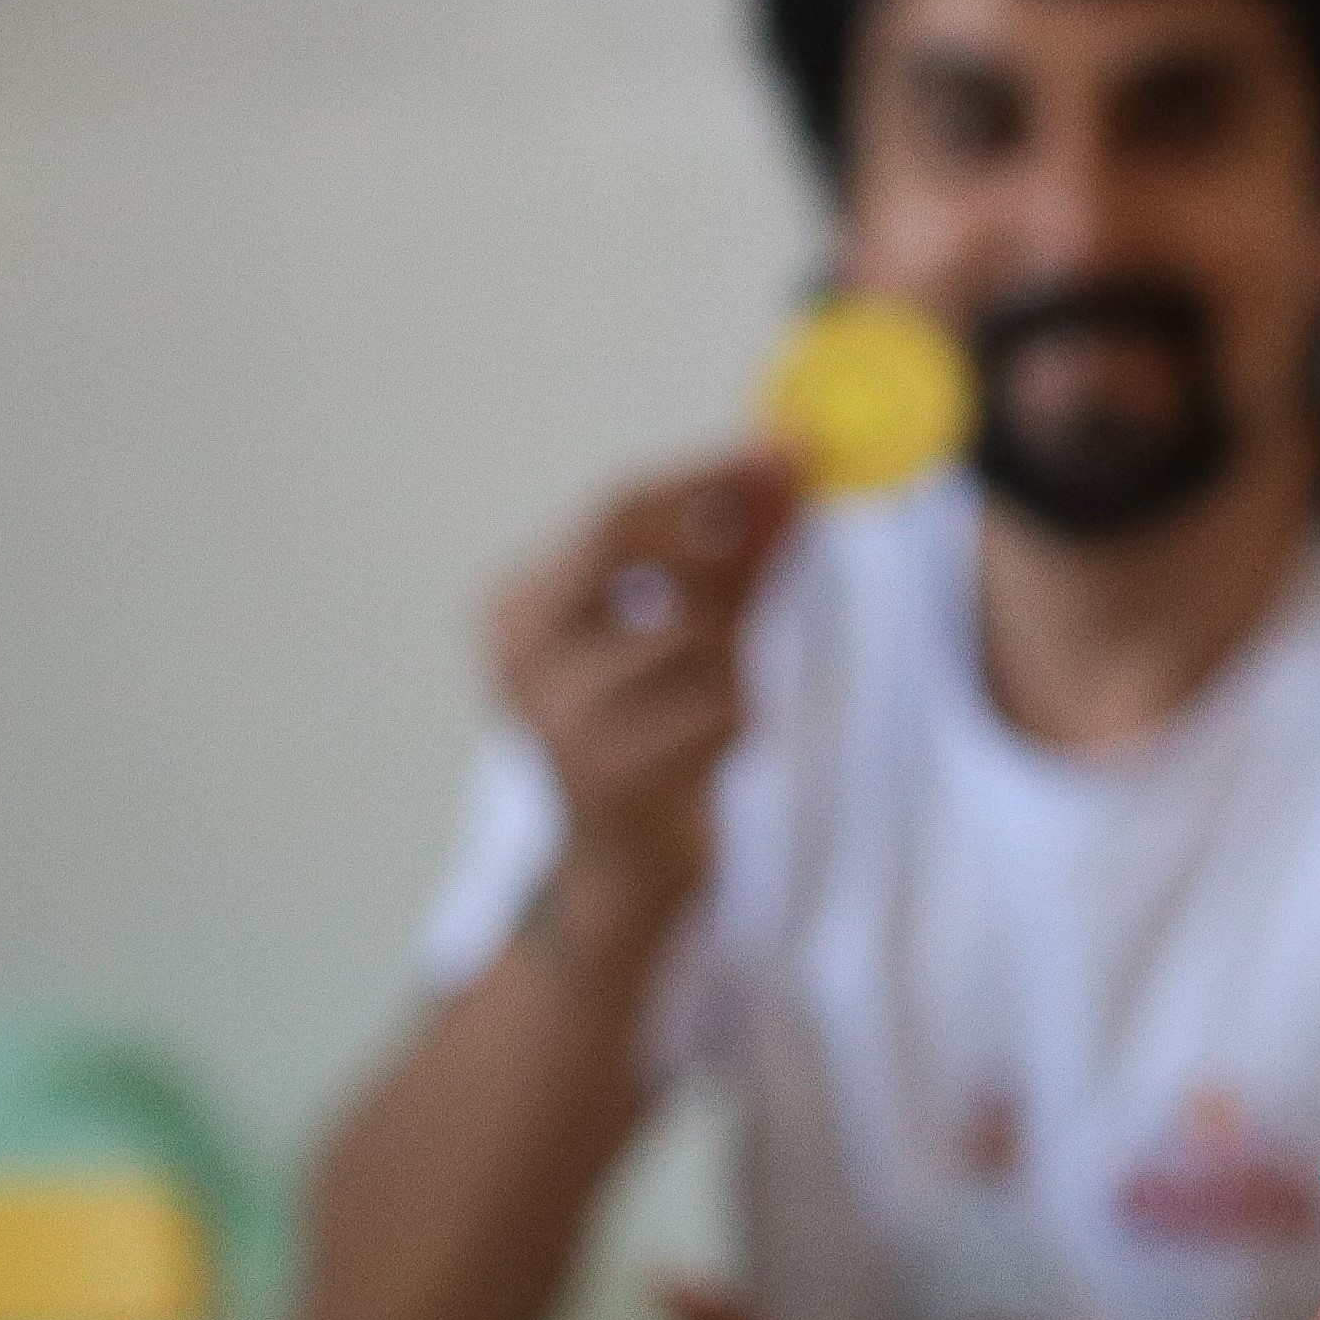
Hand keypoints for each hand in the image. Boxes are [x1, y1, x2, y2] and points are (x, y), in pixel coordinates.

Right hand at [487, 447, 797, 938]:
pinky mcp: (614, 778)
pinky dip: (742, 713)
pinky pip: (719, 709)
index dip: (706, 475)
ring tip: (729, 690)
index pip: (617, 511)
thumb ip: (734, 554)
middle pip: (628, 544)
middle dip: (723, 518)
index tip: (789, 448)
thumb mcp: (689, 630)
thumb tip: (792, 464)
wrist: (625, 872)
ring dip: (741, 648)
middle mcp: (523, 654)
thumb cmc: (657, 733)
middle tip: (799, 491)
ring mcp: (560, 718)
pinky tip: (719, 746)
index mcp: (520, 606)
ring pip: (693, 632)